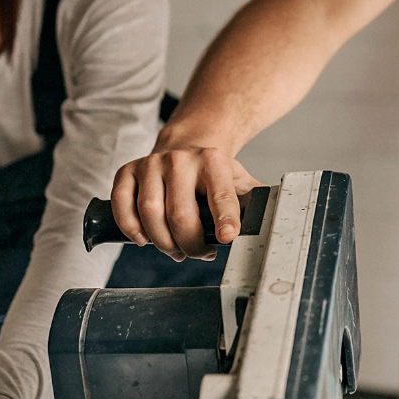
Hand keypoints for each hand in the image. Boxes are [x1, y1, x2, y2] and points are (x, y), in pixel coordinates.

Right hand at [110, 146, 258, 259]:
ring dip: (163, 243)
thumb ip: (255, 200)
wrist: (185, 145)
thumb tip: (277, 220)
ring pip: (150, 214)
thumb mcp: (238, 181)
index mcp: (213, 161)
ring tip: (175, 250)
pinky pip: (122, 204)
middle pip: (180, 214)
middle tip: (197, 253)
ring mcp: (151, 164)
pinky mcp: (128, 171)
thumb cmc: (213, 173)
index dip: (224, 219)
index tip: (226, 239)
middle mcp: (180, 159)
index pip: (220, 195)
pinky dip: (130, 227)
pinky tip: (144, 240)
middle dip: (190, 245)